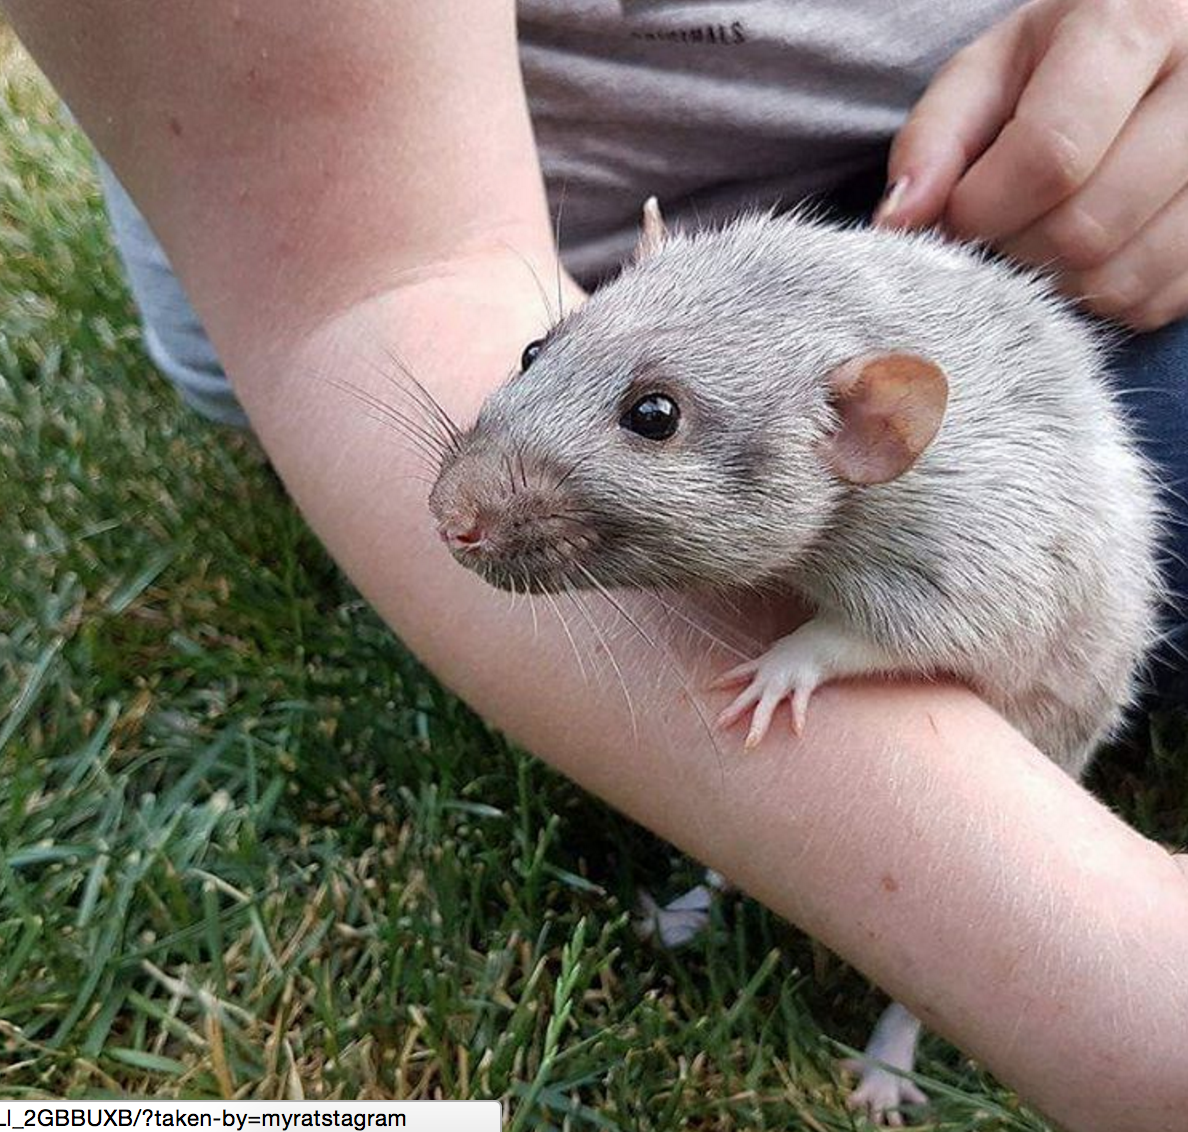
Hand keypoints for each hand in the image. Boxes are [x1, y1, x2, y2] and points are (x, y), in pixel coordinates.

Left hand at [877, 0, 1187, 330]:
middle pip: (1087, 227)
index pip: (1052, 153)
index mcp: (1139, 19)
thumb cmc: (1058, 65)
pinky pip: (1157, 302)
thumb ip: (934, 140)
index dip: (984, 208)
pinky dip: (1106, 298)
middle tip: (1001, 229)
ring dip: (1058, 283)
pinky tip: (1094, 252)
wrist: (1159, 58)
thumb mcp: (988, 74)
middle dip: (1017, 249)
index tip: (957, 216)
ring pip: (1125, 277)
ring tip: (1043, 237)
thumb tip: (896, 224)